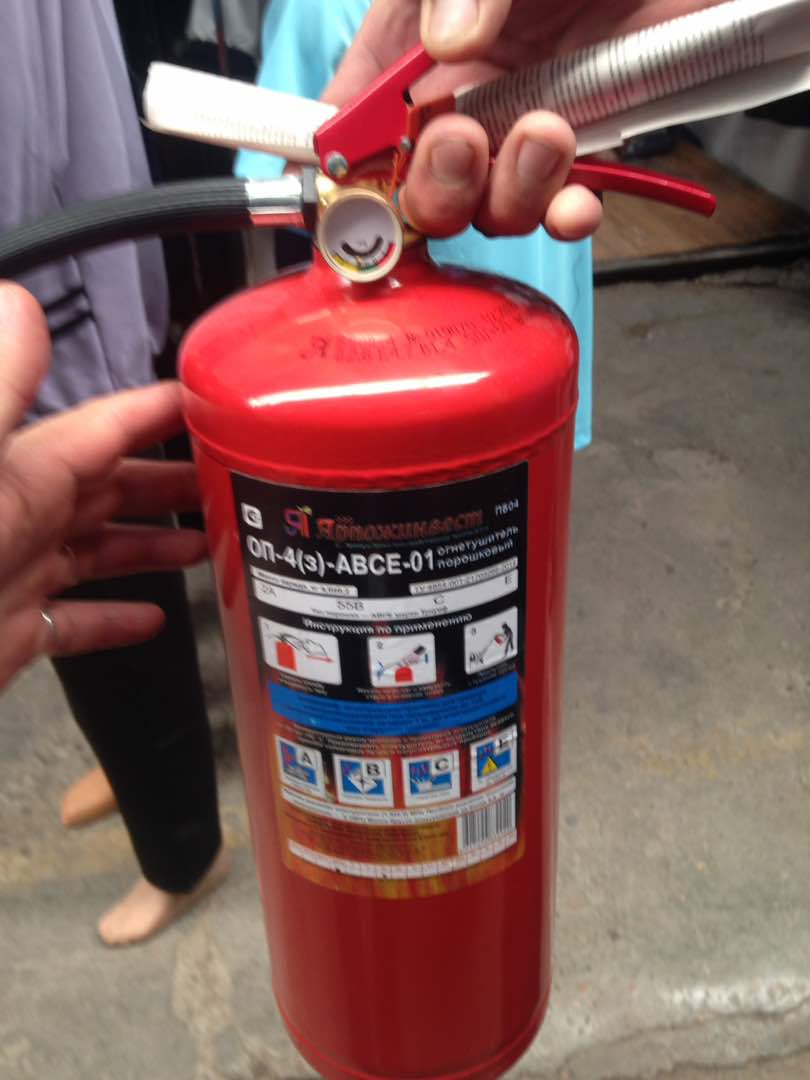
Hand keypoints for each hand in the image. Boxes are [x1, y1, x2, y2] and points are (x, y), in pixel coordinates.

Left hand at [0, 282, 208, 688]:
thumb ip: (0, 387)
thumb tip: (20, 304)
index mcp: (24, 473)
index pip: (106, 427)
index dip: (158, 410)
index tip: (212, 402)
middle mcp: (23, 516)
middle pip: (112, 486)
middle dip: (171, 478)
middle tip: (230, 479)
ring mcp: (18, 572)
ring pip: (100, 549)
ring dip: (155, 543)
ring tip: (208, 544)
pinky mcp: (13, 628)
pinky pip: (76, 620)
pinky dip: (116, 618)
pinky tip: (152, 618)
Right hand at [326, 0, 721, 239]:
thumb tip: (449, 45)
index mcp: (415, 42)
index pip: (351, 116)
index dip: (339, 161)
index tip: (344, 185)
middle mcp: (463, 93)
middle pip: (418, 188)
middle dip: (433, 188)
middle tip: (461, 147)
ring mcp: (522, 125)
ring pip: (489, 209)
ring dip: (508, 194)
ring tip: (546, 133)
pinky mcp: (588, 145)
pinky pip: (564, 207)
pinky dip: (568, 215)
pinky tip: (577, 200)